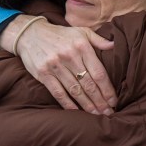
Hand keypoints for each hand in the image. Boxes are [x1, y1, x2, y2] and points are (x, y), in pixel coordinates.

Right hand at [0, 16, 116, 114]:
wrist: (30, 34)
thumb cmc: (59, 35)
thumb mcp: (80, 31)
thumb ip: (98, 39)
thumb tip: (114, 45)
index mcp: (81, 46)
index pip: (99, 72)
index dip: (107, 89)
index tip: (114, 100)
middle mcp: (69, 56)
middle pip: (88, 84)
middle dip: (100, 101)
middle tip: (108, 112)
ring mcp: (55, 66)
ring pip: (75, 90)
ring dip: (87, 105)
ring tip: (96, 114)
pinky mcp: (43, 74)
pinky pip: (58, 92)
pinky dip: (68, 104)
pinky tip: (76, 112)